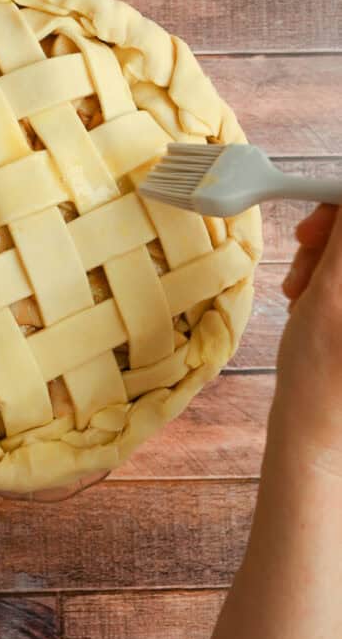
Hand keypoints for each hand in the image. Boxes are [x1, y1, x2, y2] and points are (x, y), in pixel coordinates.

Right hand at [273, 205, 341, 474]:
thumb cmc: (320, 375)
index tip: (314, 221)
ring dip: (327, 259)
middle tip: (302, 253)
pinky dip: (333, 279)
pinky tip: (312, 299)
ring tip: (300, 288)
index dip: (340, 207)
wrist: (316, 431)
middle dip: (333, 237)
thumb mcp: (328, 293)